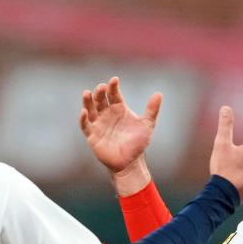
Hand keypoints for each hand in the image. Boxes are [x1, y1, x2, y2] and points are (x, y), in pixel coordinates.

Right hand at [79, 76, 162, 194]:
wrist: (131, 163)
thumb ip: (152, 110)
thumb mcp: (147, 125)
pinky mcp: (92, 135)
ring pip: (90, 109)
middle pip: (100, 99)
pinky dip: (83, 119)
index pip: (114, 94)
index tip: (114, 80)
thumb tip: (159, 93)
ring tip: (87, 93)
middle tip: (102, 87)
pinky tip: (84, 112)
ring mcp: (99, 124)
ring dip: (88, 101)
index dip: (113, 86)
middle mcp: (107, 114)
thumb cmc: (138, 143)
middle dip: (100, 92)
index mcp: (119, 109)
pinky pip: (85, 126)